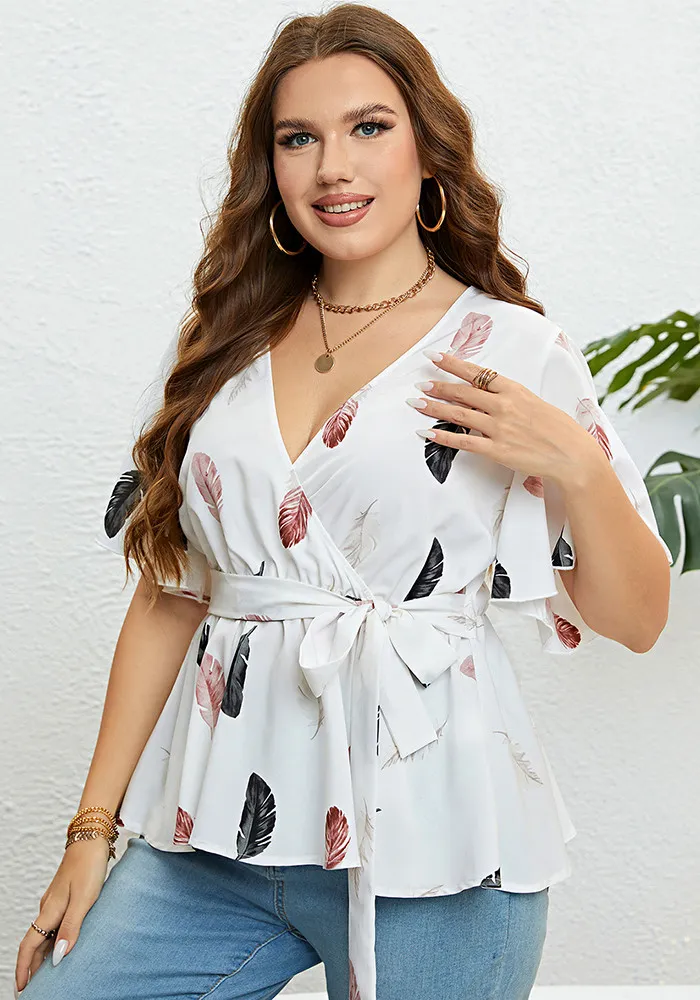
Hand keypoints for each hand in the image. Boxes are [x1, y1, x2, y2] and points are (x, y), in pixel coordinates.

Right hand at [14, 837, 110, 994]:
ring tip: (47, 973)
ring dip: (43, 953)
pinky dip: (54, 939)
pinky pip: (54, 923)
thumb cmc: (89, 866)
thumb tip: (59, 956)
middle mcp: (49, 907)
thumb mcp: (84, 899)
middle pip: (35, 942)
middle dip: (31, 966)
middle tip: (34, 987)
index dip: (23, 967)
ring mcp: (56, 901)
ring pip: (45, 933)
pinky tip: (63, 944)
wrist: (92, 837)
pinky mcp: (65, 895)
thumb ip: (72, 927)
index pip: (29, 944)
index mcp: (50, 910)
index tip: (22, 987)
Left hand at [410, 349, 602, 486]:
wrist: (573, 456)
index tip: (435, 357)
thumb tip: (492, 395)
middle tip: (420, 383)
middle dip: (438, 386)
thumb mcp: (536, 403)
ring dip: (434, 408)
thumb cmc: (559, 429)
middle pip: (464, 392)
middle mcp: (504, 406)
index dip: (454, 364)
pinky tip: (427, 432)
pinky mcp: (497, 450)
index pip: (478, 373)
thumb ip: (513, 398)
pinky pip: (464, 442)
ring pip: (459, 414)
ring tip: (416, 403)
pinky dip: (443, 437)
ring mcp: (500, 428)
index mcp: (515, 390)